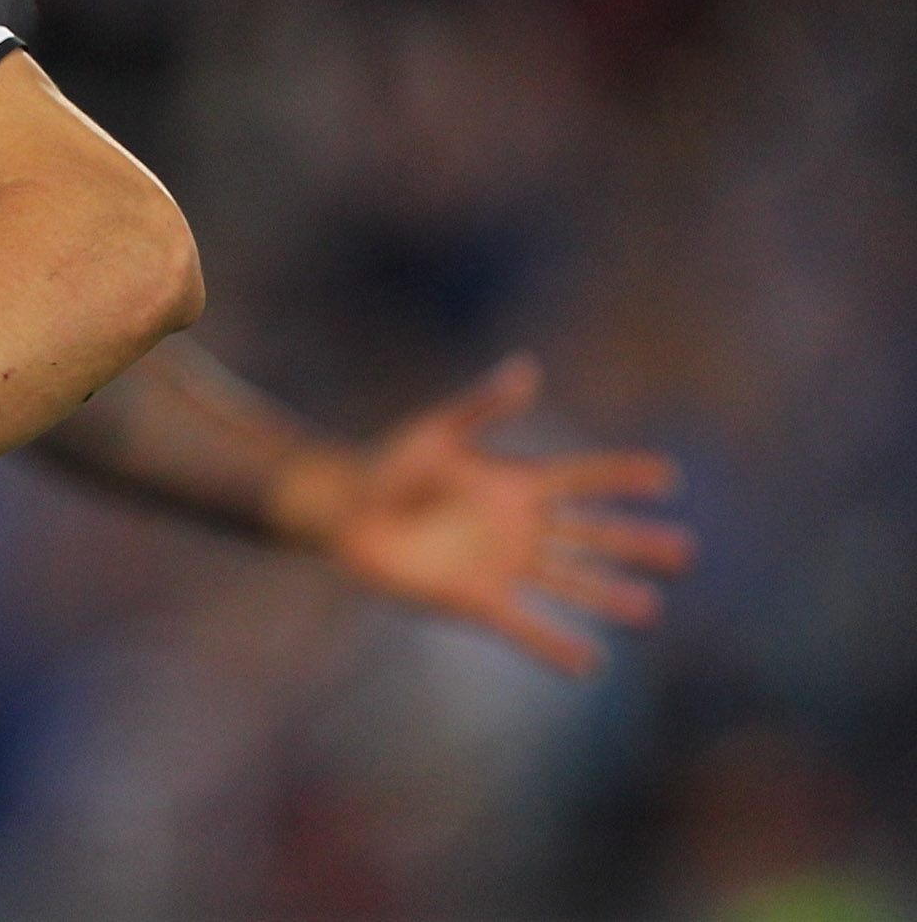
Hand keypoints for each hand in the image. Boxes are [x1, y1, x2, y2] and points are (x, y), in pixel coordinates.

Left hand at [276, 353, 694, 674]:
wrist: (344, 511)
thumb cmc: (387, 462)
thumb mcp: (437, 431)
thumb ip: (484, 404)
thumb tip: (527, 367)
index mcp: (514, 482)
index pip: (582, 478)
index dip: (622, 476)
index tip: (668, 476)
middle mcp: (519, 526)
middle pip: (590, 535)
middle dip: (635, 543)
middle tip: (685, 551)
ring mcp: (502, 565)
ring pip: (569, 582)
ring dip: (608, 595)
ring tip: (648, 608)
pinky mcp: (477, 600)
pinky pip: (525, 626)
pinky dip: (555, 645)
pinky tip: (589, 662)